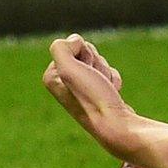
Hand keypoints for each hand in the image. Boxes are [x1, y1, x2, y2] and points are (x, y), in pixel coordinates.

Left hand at [42, 34, 136, 154]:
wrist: (116, 127)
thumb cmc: (92, 99)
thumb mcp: (69, 70)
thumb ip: (62, 48)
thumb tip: (75, 41)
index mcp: (52, 77)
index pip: (72, 44)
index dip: (84, 54)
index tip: (85, 73)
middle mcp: (63, 83)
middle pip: (85, 51)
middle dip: (96, 62)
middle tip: (96, 82)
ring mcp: (82, 89)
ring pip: (98, 61)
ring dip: (105, 71)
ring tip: (104, 89)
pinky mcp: (98, 93)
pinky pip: (108, 73)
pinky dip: (113, 80)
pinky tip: (111, 94)